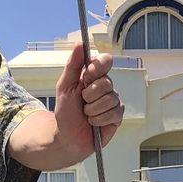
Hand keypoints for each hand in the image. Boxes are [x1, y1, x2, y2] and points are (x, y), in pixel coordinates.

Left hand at [53, 42, 123, 157]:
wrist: (68, 137)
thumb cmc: (66, 113)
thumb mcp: (64, 86)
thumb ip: (73, 65)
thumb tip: (80, 44)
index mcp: (93, 76)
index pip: (105, 61)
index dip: (97, 69)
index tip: (86, 78)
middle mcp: (105, 86)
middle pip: (106, 82)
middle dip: (89, 95)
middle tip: (82, 102)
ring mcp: (113, 100)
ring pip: (109, 99)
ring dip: (93, 110)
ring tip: (87, 114)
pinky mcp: (117, 115)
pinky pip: (113, 112)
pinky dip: (99, 119)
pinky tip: (94, 122)